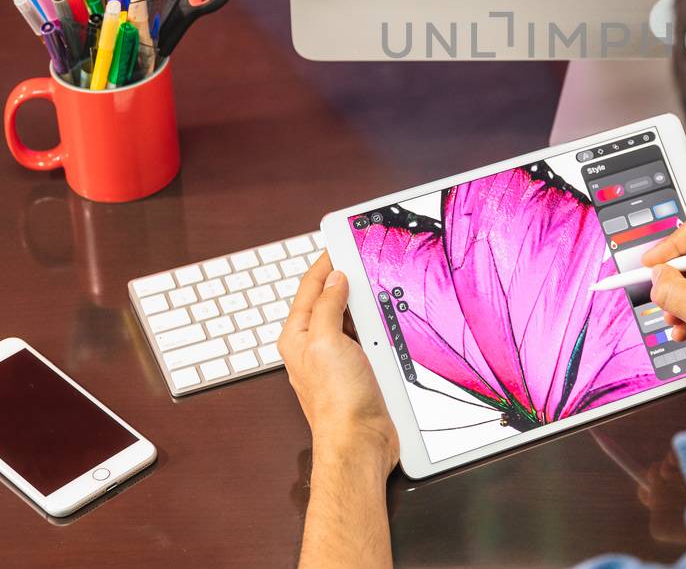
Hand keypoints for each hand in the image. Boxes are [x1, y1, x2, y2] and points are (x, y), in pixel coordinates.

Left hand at [279, 252, 399, 478]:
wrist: (359, 442)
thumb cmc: (337, 401)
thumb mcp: (327, 342)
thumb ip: (328, 306)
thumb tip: (334, 277)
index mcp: (298, 336)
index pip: (310, 287)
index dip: (325, 263)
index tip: (341, 243)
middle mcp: (314, 346)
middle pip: (330, 300)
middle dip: (345, 278)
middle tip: (363, 256)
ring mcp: (337, 358)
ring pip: (350, 317)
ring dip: (363, 301)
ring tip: (377, 281)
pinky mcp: (358, 370)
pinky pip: (366, 336)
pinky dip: (376, 323)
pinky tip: (388, 317)